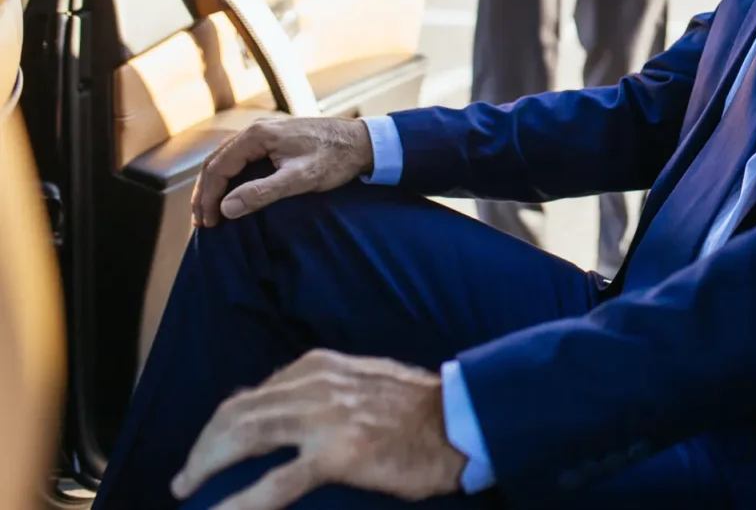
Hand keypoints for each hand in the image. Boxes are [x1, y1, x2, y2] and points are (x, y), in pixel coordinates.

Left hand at [170, 349, 463, 509]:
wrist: (463, 420)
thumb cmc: (420, 409)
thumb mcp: (364, 381)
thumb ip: (324, 390)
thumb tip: (282, 410)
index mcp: (318, 367)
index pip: (250, 395)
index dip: (221, 426)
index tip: (208, 450)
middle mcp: (314, 385)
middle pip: (235, 415)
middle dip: (202, 450)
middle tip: (185, 479)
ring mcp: (325, 419)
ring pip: (242, 441)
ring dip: (205, 469)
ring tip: (186, 491)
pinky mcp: (338, 454)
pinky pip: (273, 485)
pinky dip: (238, 504)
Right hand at [191, 117, 373, 227]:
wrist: (364, 141)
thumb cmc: (335, 159)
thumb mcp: (300, 179)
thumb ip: (263, 192)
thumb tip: (226, 208)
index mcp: (257, 135)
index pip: (218, 168)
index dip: (208, 198)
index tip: (208, 224)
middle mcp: (256, 129)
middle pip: (216, 162)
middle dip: (205, 193)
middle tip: (202, 223)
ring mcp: (265, 131)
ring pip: (226, 159)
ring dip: (215, 185)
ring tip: (210, 211)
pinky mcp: (275, 138)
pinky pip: (241, 157)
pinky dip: (230, 176)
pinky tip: (231, 193)